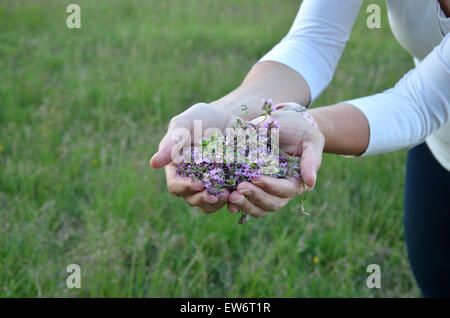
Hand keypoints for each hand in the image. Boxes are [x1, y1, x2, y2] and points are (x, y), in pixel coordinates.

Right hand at [150, 103, 236, 212]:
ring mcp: (210, 185)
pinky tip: (238, 198)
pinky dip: (233, 202)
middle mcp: (192, 180)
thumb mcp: (184, 125)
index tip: (197, 183)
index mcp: (177, 168)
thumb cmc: (200, 118)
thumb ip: (172, 143)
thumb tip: (153, 164)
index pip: (175, 186)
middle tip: (216, 195)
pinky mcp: (228, 185)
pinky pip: (228, 201)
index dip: (185, 187)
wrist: (228, 117)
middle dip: (203, 199)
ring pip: (209, 205)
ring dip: (217, 204)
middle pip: (192, 199)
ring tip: (228, 195)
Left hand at [227, 102, 324, 216]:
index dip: (271, 186)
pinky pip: (248, 204)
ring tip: (230, 197)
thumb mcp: (310, 141)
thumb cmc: (300, 130)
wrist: (285, 126)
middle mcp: (283, 192)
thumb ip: (310, 160)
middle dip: (255, 196)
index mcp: (298, 182)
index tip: (256, 177)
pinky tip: (225, 199)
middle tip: (239, 188)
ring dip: (244, 204)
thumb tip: (310, 182)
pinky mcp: (255, 190)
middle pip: (272, 203)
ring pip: (259, 208)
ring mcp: (269, 193)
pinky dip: (237, 204)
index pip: (286, 190)